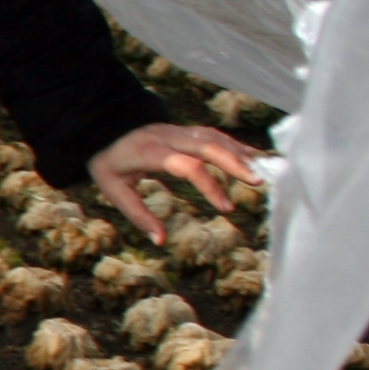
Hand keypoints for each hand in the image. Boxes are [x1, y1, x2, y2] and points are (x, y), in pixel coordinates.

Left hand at [88, 119, 265, 242]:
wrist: (104, 128)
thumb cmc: (110, 163)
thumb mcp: (114, 191)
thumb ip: (138, 215)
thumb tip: (160, 241)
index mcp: (151, 153)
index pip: (188, 166)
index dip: (210, 186)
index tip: (226, 209)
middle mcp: (169, 138)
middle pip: (209, 145)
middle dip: (235, 163)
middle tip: (257, 182)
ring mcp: (180, 131)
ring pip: (216, 138)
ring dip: (241, 154)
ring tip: (264, 173)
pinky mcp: (187, 131)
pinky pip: (216, 135)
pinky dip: (237, 146)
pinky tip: (256, 158)